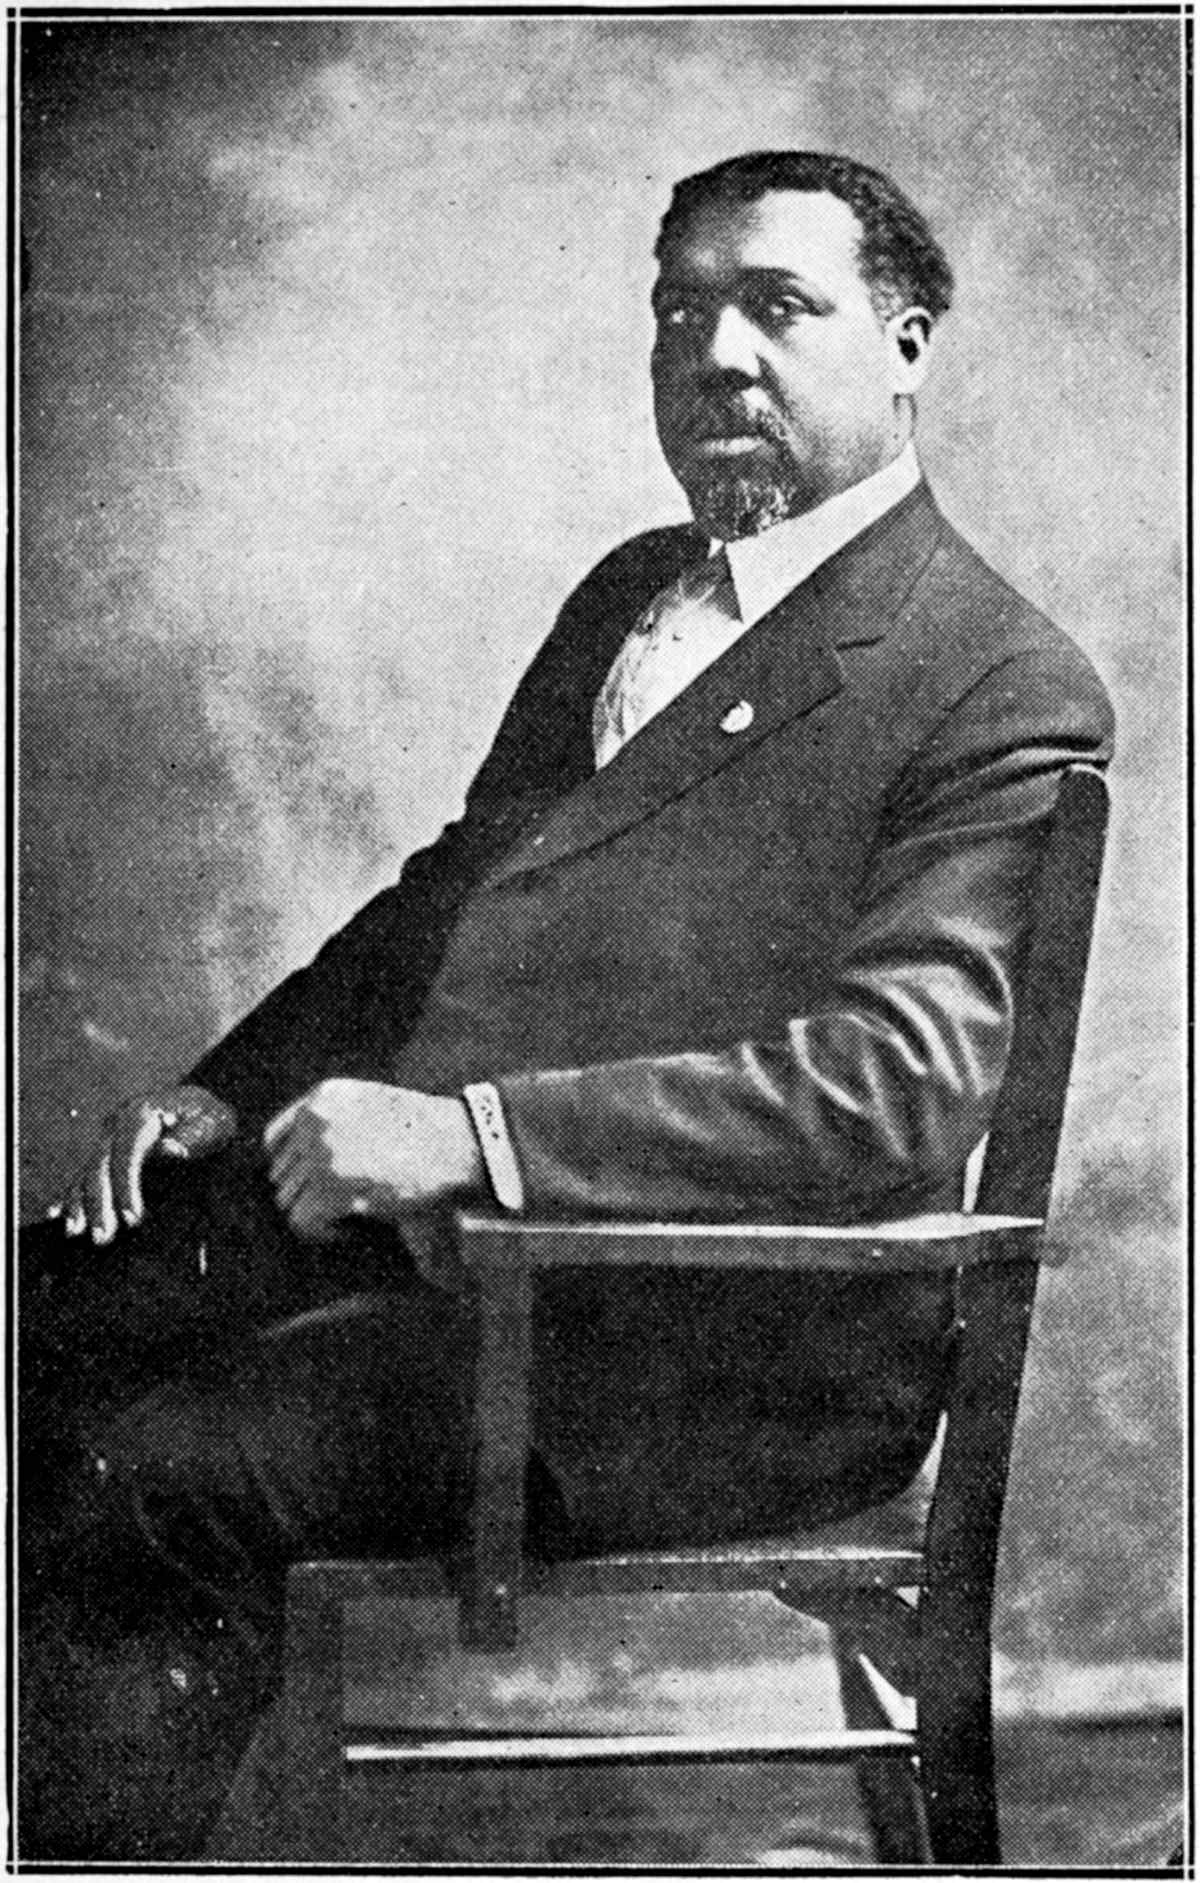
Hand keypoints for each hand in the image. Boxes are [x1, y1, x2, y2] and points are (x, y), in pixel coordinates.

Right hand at [50, 1084, 237, 1244]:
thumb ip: (193, 1136)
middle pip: (100, 1163)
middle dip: (99, 1202)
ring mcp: (109, 1135)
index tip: (133, 1218)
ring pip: (87, 1170)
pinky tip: (56, 1213)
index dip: (126, 1185)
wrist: (200, 1107)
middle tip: (103, 1237)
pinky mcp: (108, 1149)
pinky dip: (71, 1193)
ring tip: (76, 1232)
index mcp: (142, 1112)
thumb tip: (169, 1150)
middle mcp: (118, 1121)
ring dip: (80, 1202)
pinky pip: (84, 1172)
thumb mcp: (214, 1123)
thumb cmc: (211, 1118)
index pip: (127, 1151)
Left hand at [263, 1079, 483, 1242]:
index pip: (273, 1138)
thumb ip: (334, 1123)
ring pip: (288, 1200)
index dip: (293, 1168)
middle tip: (343, 1204)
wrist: (460, 1146)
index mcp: (323, 1098)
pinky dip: (323, 1233)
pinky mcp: (332, 1188)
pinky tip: (349, 1229)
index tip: (316, 1184)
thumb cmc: (426, 1134)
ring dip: (316, 1213)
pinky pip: (302, 1222)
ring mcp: (321, 1153)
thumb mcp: (373, 1107)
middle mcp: (315, 1121)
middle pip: (279, 1174)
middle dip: (307, 1193)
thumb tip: (295, 1159)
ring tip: (350, 1216)